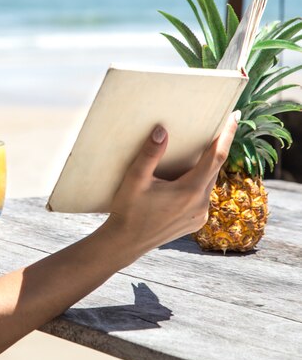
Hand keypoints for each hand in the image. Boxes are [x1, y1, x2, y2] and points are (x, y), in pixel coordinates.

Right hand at [106, 111, 238, 252]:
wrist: (126, 242)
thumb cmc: (128, 209)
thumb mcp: (135, 179)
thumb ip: (150, 154)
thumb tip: (162, 130)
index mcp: (189, 191)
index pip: (216, 156)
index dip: (227, 135)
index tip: (234, 117)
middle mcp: (200, 204)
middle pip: (215, 169)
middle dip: (218, 147)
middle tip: (220, 126)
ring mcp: (199, 215)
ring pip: (208, 183)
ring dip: (207, 166)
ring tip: (202, 149)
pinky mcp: (194, 222)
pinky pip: (202, 196)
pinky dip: (199, 182)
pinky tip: (188, 176)